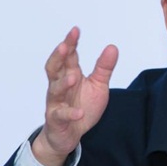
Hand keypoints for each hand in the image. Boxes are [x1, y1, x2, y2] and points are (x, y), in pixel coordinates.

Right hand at [32, 26, 117, 165]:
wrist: (68, 135)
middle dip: (58, 56)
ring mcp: (56, 102)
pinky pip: (61, 115)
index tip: (75, 30)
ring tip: (73, 76)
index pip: (68, 56)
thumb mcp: (97, 86)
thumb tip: (112, 47)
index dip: (70, 43)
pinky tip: (79, 112)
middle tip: (64, 45)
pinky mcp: (56, 119)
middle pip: (54, 68)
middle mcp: (60, 86)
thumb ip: (103, 68)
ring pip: (55, 90)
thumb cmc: (82, 107)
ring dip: (63, 83)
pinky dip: (70, 113)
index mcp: (70, 75)